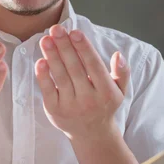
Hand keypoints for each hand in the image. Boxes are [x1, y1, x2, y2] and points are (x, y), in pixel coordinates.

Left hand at [35, 25, 129, 140]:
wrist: (92, 134)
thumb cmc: (104, 105)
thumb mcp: (120, 91)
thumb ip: (122, 72)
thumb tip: (118, 54)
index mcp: (106, 92)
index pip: (94, 65)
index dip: (84, 48)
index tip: (75, 32)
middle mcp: (89, 99)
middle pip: (75, 68)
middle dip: (65, 46)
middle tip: (56, 29)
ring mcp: (71, 106)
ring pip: (60, 76)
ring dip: (52, 56)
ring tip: (46, 39)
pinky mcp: (55, 110)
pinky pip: (48, 90)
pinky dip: (43, 75)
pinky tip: (40, 61)